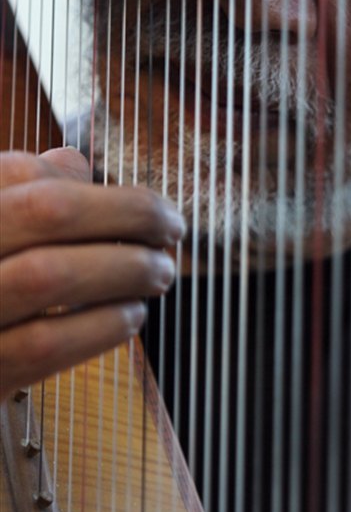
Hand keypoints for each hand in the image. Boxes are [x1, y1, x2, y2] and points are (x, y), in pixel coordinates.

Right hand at [0, 147, 184, 402]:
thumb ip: (13, 187)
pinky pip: (40, 346)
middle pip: (47, 211)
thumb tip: (76, 164)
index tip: (158, 209)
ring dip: (122, 270)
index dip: (105, 193)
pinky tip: (129, 318)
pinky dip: (98, 328)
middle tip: (174, 234)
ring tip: (161, 273)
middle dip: (127, 216)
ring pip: (48, 275)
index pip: (29, 179)